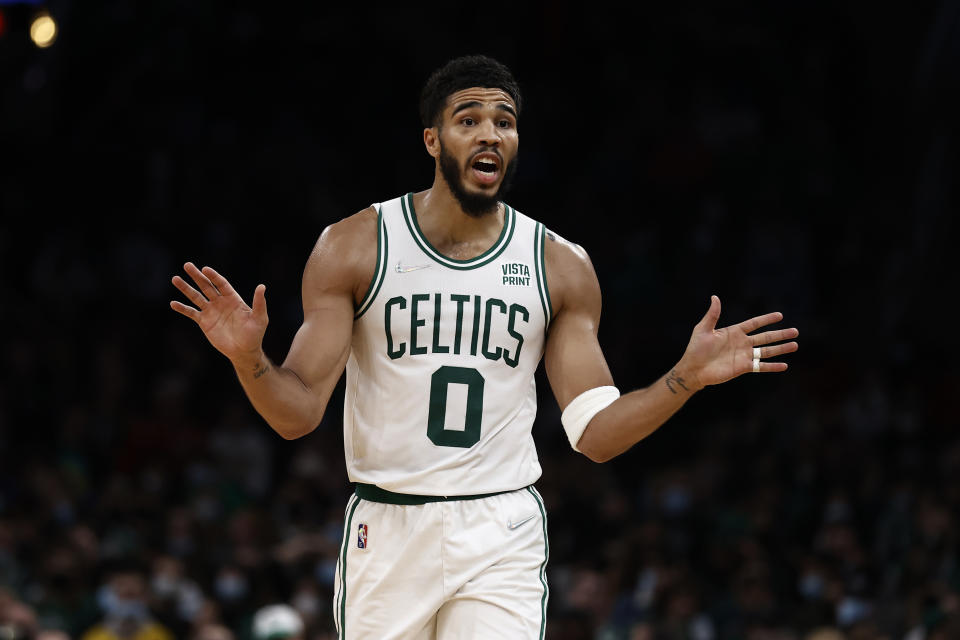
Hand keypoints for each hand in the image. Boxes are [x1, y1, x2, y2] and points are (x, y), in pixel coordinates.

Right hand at [170, 262, 267, 362]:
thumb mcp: (259, 318)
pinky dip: (182, 308)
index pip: (221, 284)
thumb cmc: (254, 335)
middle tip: (187, 265)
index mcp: (233, 299)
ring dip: (186, 288)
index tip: (205, 269)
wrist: (244, 351)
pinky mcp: (204, 322)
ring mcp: (211, 311)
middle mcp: (220, 302)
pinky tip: (173, 303)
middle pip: (207, 286)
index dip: (213, 276)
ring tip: (175, 278)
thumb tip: (262, 286)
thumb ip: (259, 303)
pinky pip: (191, 313)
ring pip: (196, 297)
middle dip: (197, 276)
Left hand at [680, 295, 797, 388]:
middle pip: (765, 337)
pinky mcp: (743, 367)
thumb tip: (715, 297)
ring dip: (781, 348)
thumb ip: (712, 315)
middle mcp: (742, 343)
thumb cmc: (696, 349)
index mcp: (734, 332)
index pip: (754, 324)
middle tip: (795, 331)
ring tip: (795, 345)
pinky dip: (772, 366)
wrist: (693, 369)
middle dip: (780, 334)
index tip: (780, 315)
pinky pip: (761, 366)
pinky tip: (784, 365)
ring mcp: (744, 355)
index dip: (766, 319)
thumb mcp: (703, 329)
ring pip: (766, 351)